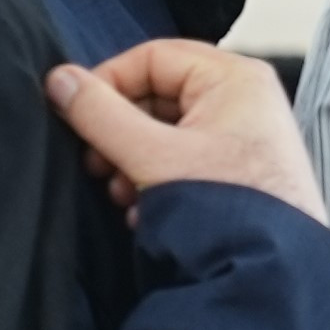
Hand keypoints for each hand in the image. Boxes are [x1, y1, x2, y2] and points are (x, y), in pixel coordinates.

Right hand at [45, 42, 327, 229]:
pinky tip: (142, 210)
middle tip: (94, 164)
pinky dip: (155, 178)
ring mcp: (244, 136)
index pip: (153, 57)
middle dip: (119, 130)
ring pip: (166, 130)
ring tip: (122, 194)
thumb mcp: (153, 157)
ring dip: (132, 159)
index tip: (76, 115)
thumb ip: (100, 115)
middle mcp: (245, 99)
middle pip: (158, 93)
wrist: (270, 272)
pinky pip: (184, 158)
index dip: (108, 82)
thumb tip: (59, 81)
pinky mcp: (239, 171)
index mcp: (234, 78)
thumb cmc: (226, 209)